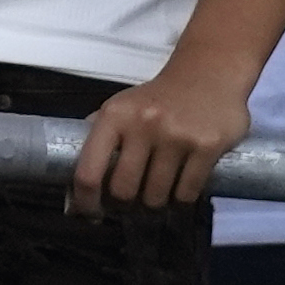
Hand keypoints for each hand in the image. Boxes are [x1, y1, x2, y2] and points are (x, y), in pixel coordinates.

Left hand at [73, 58, 255, 210]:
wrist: (210, 70)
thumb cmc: (158, 99)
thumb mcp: (120, 109)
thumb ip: (97, 143)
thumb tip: (74, 196)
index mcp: (114, 116)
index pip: (88, 174)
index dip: (87, 203)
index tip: (92, 214)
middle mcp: (144, 124)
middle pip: (124, 192)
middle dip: (127, 204)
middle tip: (133, 200)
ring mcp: (177, 135)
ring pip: (155, 197)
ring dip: (155, 203)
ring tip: (159, 191)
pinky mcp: (208, 145)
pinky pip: (186, 193)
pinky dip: (182, 199)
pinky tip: (181, 188)